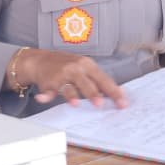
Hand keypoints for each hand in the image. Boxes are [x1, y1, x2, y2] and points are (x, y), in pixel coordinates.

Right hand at [12, 49, 127, 108]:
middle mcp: (75, 69)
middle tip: (100, 104)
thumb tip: (117, 94)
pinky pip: (48, 91)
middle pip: (86, 82)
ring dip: (71, 95)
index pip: (103, 80)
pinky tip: (43, 99)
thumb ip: (98, 81)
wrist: (42, 60)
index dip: (113, 92)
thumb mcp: (85, 68)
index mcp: (87, 66)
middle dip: (93, 94)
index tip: (122, 103)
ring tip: (75, 104)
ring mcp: (61, 75)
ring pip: (68, 87)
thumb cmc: (68, 66)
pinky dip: (45, 96)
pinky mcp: (49, 83)